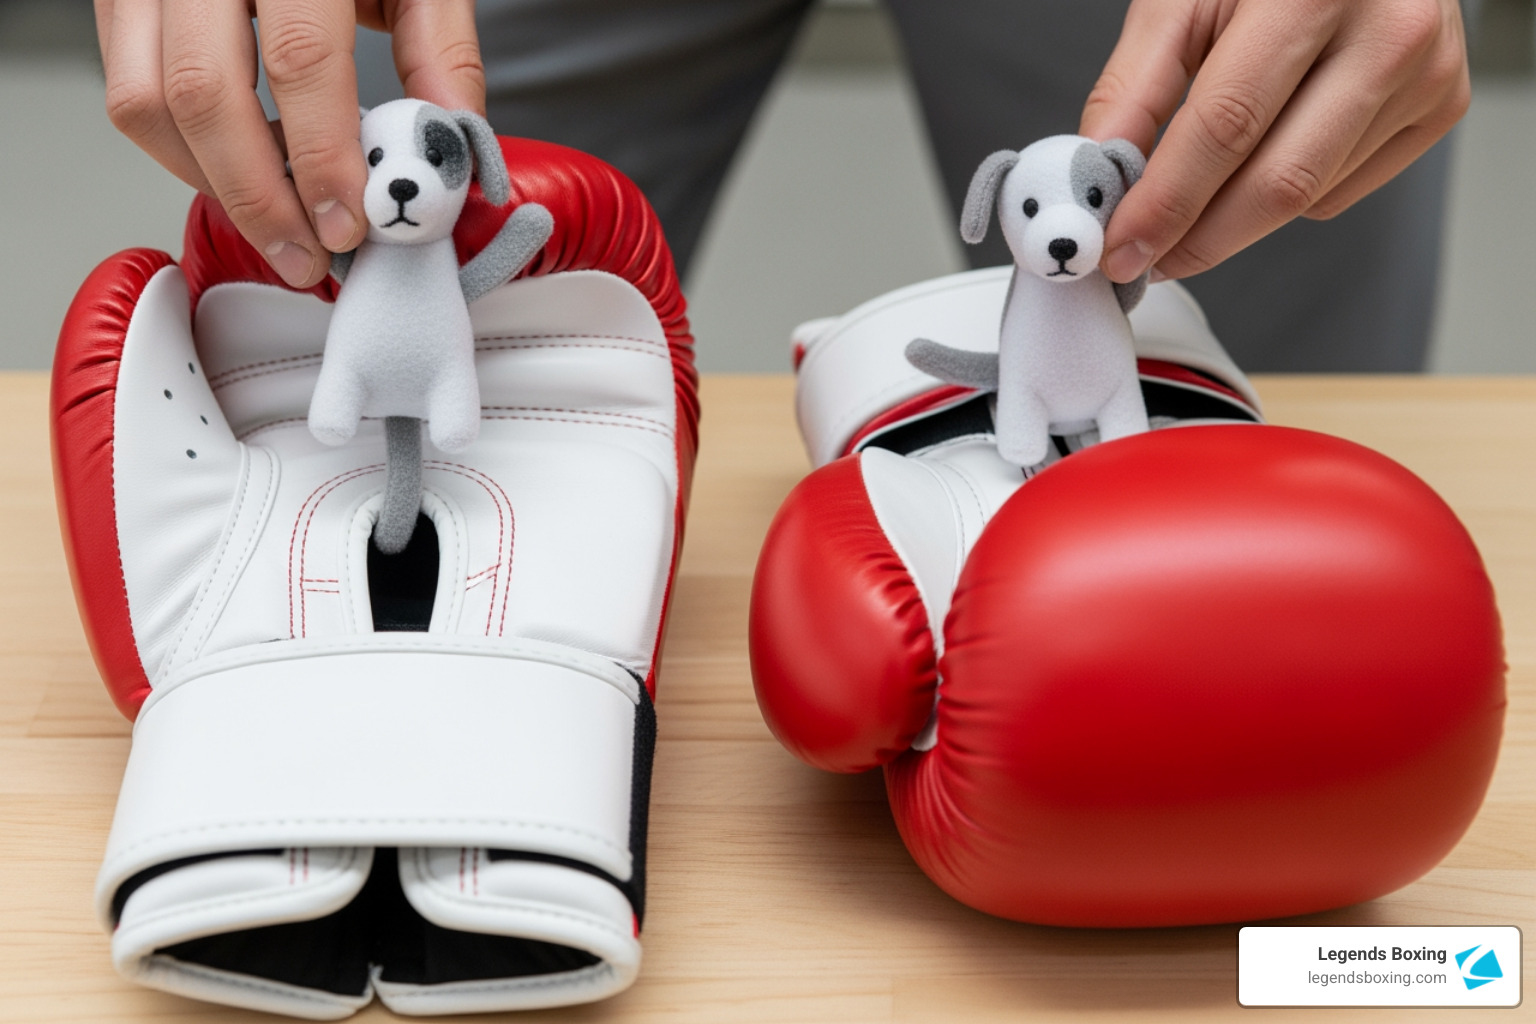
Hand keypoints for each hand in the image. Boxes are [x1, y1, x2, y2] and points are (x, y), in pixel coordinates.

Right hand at [96, 0, 483, 287]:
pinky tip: (243, 176)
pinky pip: (126, 90)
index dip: (322, 154)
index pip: (299, 57)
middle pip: (203, 91)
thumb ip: (441, 47)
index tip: (347, 223)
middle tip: (308, 255)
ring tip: (279, 227)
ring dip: (212, 185)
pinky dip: (182, 152)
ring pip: (146, 101)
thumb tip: (453, 138)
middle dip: (258, 196)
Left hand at [1080, 0, 1470, 282]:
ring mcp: (1426, 73)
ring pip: (1307, 197)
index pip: (1227, 127)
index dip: (1167, 202)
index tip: (1122, 247)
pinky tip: (1266, 153)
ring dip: (1232, 220)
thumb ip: (1135, 85)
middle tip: (1144, 257)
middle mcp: (1388, 32)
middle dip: (1197, 239)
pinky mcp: (1440, 106)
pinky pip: (1340, 191)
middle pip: (1277, 183)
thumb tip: (1100, 175)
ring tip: (1190, 201)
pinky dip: (1286, 195)